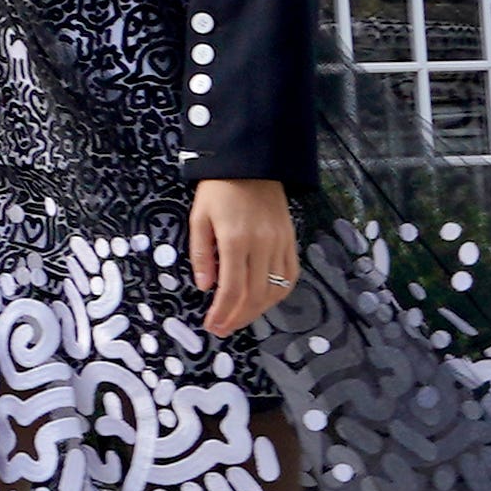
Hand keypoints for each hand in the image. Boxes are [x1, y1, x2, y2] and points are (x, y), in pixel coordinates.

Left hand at [188, 177, 295, 337]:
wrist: (251, 161)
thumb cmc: (218, 189)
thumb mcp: (199, 217)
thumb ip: (202, 254)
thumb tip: (205, 286)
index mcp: (235, 239)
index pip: (232, 289)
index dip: (223, 313)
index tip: (212, 326)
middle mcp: (262, 244)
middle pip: (255, 295)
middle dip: (238, 318)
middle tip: (223, 329)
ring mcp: (280, 242)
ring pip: (275, 290)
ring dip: (258, 310)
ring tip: (239, 318)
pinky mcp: (291, 240)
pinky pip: (290, 275)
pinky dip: (277, 293)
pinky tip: (262, 300)